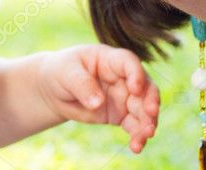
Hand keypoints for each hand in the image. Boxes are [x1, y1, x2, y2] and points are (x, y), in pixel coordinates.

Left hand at [37, 45, 159, 152]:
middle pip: (145, 87)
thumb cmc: (60, 72)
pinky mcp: (121, 115)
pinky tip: (137, 146)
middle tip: (151, 114)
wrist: (53, 90)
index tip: (136, 88)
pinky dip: (138, 136)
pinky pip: (134, 126)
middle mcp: (122, 78)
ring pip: (143, 110)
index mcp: (109, 59)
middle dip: (151, 100)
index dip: (136, 74)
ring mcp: (124, 97)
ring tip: (145, 136)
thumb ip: (82, 84)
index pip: (129, 62)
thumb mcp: (66, 72)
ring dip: (148, 123)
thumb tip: (98, 103)